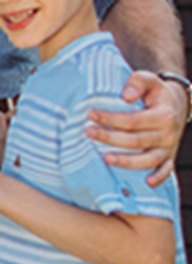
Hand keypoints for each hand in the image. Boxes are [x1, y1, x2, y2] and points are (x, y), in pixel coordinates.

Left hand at [88, 71, 186, 187]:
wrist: (176, 106)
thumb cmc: (155, 93)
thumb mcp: (149, 80)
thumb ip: (138, 82)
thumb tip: (126, 96)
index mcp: (163, 115)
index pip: (133, 120)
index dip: (111, 119)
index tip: (90, 115)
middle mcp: (168, 134)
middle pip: (136, 141)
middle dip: (110, 138)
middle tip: (88, 132)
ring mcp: (168, 148)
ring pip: (148, 160)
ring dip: (127, 162)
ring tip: (105, 158)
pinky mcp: (168, 158)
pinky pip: (166, 171)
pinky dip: (159, 177)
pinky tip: (147, 183)